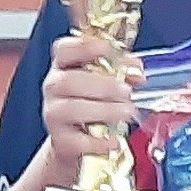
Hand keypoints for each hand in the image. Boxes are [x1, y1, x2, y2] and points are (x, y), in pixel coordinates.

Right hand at [39, 29, 140, 185]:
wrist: (77, 144)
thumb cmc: (93, 105)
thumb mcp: (105, 82)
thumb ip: (121, 71)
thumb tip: (137, 72)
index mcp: (63, 66)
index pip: (64, 50)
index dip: (84, 47)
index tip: (107, 49)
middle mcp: (54, 87)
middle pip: (70, 81)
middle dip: (103, 85)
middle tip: (126, 91)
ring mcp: (54, 115)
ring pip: (73, 109)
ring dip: (105, 110)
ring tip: (127, 112)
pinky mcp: (61, 141)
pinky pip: (79, 141)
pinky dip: (99, 141)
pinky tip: (114, 140)